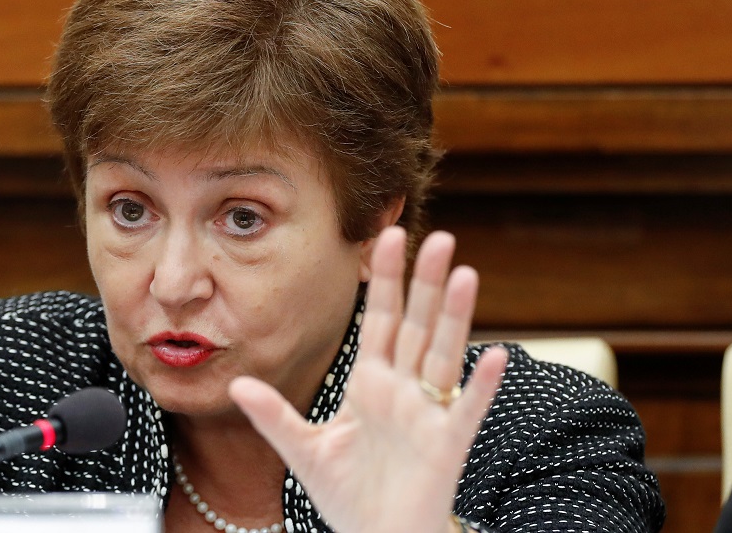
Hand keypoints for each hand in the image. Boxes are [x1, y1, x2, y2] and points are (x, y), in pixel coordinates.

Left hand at [230, 227, 507, 532]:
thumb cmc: (349, 496)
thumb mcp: (305, 450)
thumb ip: (273, 415)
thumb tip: (236, 382)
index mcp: (370, 384)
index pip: (378, 320)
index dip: (383, 280)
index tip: (385, 236)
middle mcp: (402, 390)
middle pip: (414, 325)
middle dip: (423, 282)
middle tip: (437, 236)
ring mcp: (426, 414)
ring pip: (441, 355)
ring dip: (452, 317)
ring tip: (463, 273)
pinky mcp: (446, 446)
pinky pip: (466, 410)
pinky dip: (481, 385)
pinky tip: (495, 355)